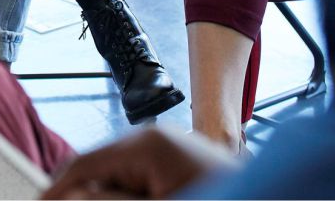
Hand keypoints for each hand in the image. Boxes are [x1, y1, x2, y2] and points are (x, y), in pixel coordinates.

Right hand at [42, 127, 237, 199]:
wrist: (276, 197)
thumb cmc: (226, 200)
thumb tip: (67, 197)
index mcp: (147, 144)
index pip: (84, 165)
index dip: (57, 190)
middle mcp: (152, 139)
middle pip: (99, 173)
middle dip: (88, 196)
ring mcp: (165, 151)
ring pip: (118, 181)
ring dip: (110, 198)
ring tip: (116, 200)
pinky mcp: (174, 166)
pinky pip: (138, 183)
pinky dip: (132, 198)